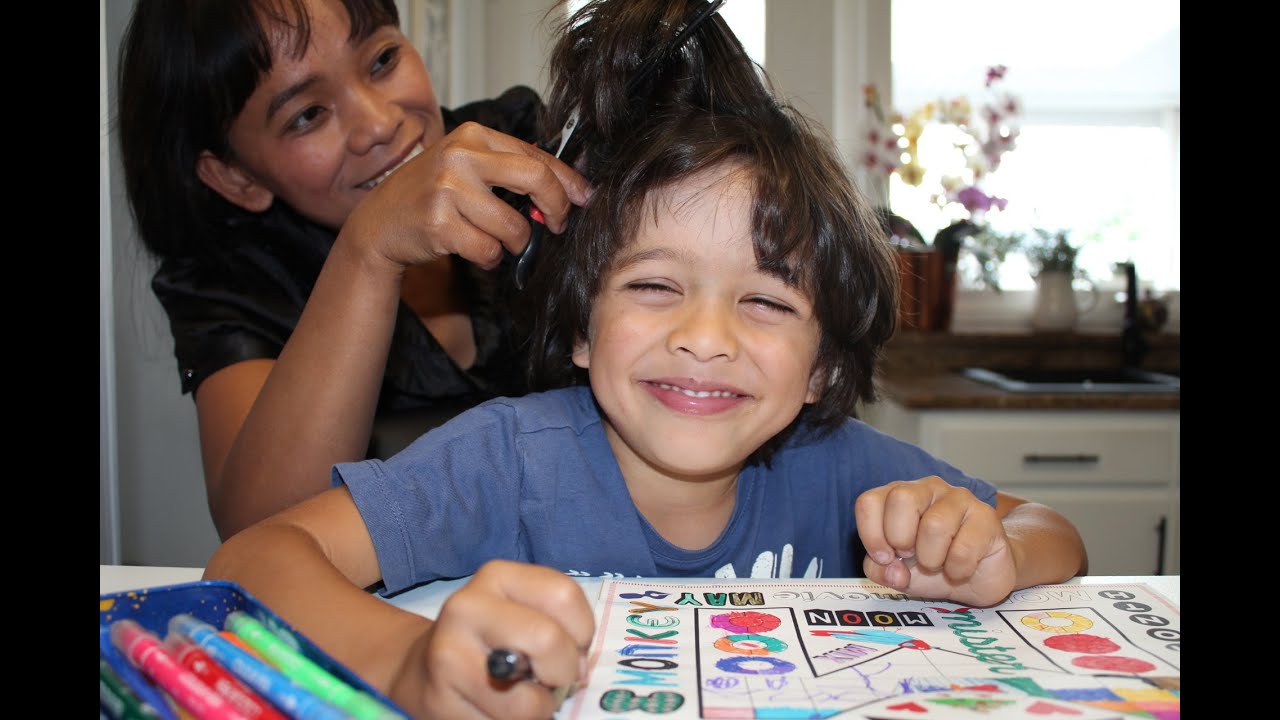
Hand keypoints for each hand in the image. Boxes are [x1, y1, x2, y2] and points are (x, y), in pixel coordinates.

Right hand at [344, 121, 591, 272]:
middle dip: (556, 208)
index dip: (567, 181)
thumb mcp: (466, 168)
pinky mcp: (439, 224)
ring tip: (496, 241)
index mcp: (473, 136)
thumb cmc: (431, 196)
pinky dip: (491, 258)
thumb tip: (567, 187)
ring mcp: (447, 189)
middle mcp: (460, 156)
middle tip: (556, 226)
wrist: (378, 223)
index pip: (536, 155)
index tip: (583, 199)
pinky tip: (474, 251)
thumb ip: (508, 170)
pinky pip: (489, 250)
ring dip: (515, 244)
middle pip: (535, 179)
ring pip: (514, 226)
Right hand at [391, 560, 594, 719]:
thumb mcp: (525, 613)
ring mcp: (448, 657)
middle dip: (563, 671)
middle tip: (551, 678)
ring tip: (521, 696)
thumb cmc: (491, 641)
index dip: (581, 633)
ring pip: (527, 701)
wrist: (423, 671)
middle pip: (547, 639)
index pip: (563, 596)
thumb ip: (560, 626)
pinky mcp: (439, 703)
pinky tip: (497, 710)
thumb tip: (579, 669)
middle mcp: (466, 608)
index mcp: (496, 577)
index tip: (569, 645)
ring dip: (538, 709)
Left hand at [855, 476, 1015, 606]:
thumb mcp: (897, 573)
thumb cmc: (934, 566)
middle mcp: (927, 489)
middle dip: (901, 539)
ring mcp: (959, 498)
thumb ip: (880, 570)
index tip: (885, 558)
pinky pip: (963, 548)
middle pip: (901, 498)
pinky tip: (961, 569)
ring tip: (939, 565)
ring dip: (931, 559)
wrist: (978, 578)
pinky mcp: (986, 516)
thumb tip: (892, 569)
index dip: (871, 535)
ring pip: (934, 525)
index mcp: (898, 497)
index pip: (869, 501)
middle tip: (913, 556)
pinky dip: (957, 570)